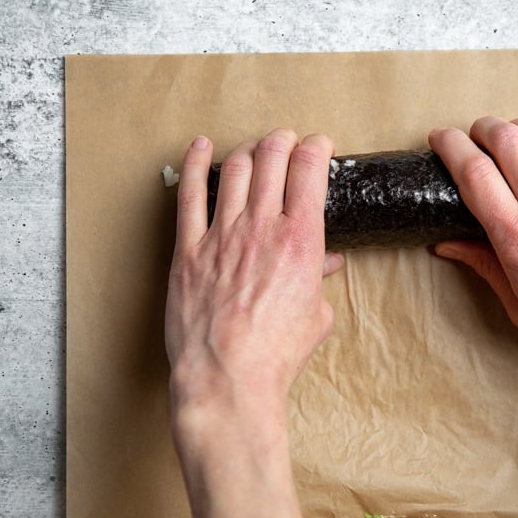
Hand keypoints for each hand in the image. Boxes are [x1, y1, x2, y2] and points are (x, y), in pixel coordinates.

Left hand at [165, 130, 343, 432]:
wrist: (228, 376)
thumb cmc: (276, 353)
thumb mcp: (317, 315)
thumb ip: (319, 279)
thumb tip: (327, 263)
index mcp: (301, 239)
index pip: (310, 169)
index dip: (316, 147)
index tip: (319, 146)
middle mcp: (262, 227)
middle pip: (271, 158)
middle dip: (283, 141)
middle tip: (287, 142)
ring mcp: (222, 235)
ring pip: (235, 169)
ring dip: (248, 150)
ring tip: (254, 149)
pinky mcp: (189, 250)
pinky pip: (190, 195)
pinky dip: (197, 164)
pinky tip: (201, 146)